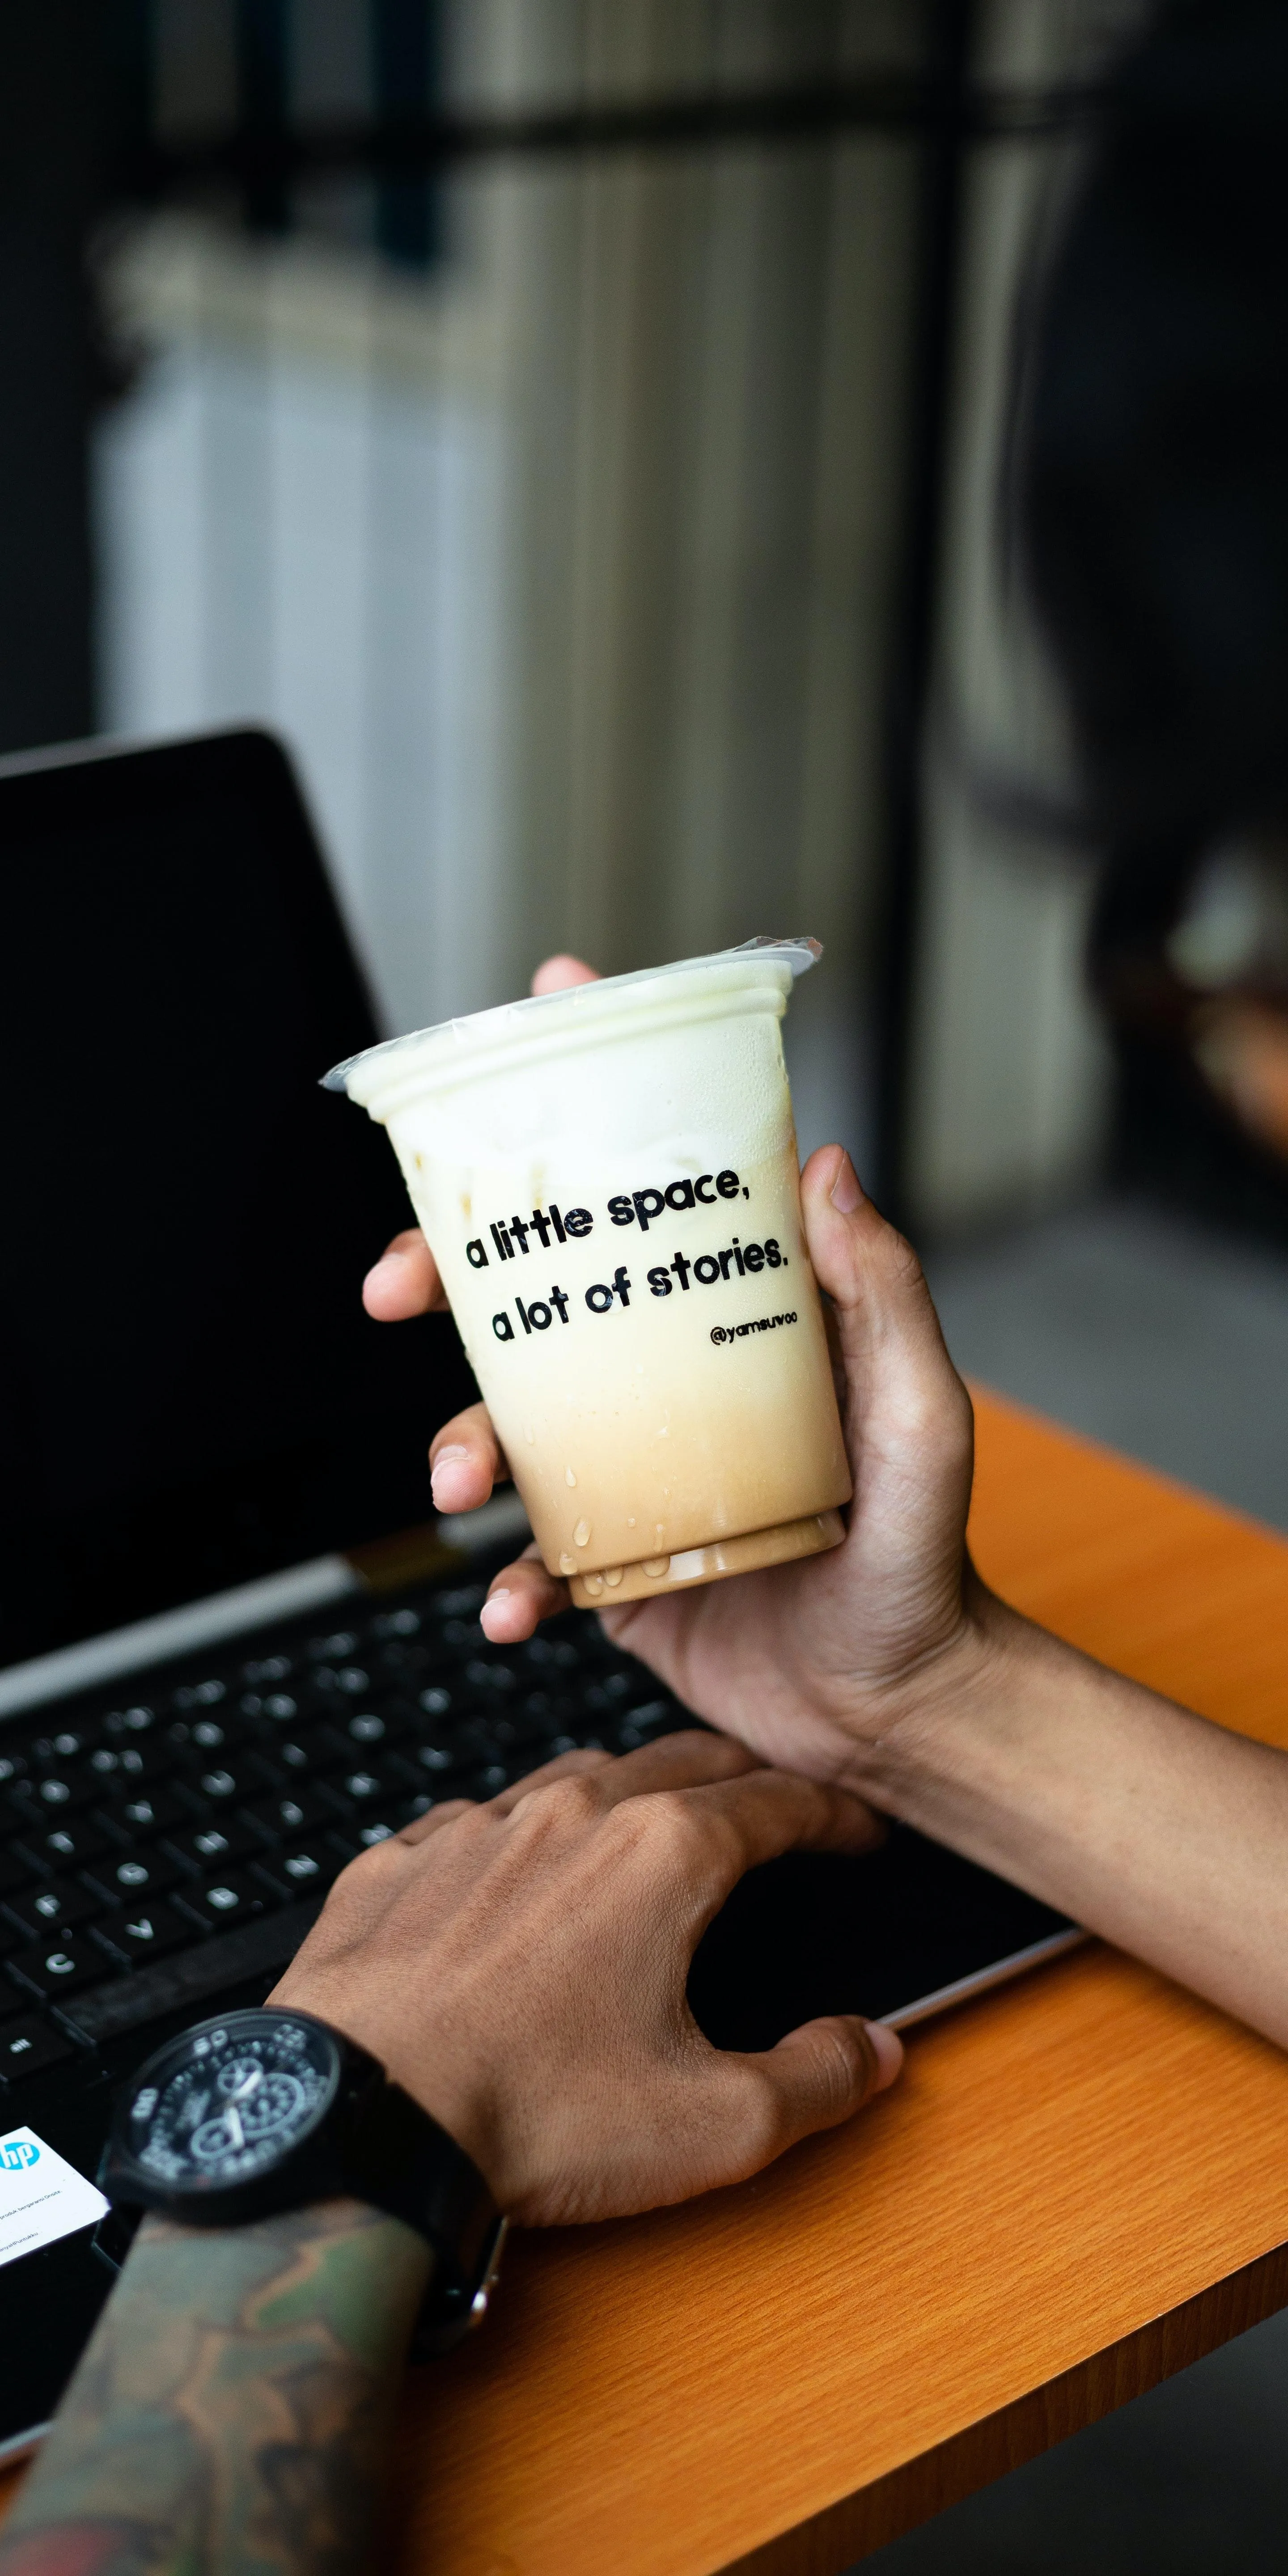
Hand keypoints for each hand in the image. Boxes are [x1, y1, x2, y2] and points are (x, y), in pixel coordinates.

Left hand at [271, 1734, 899, 2222]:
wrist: (358, 2121)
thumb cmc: (531, 2118)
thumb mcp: (715, 2124)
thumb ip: (816, 2080)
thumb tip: (871, 2050)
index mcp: (662, 1854)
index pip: (777, 1801)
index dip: (832, 1812)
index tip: (855, 1827)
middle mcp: (569, 1814)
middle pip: (680, 1759)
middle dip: (738, 1775)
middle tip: (768, 1804)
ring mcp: (472, 1829)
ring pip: (572, 1778)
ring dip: (625, 1793)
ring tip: (647, 1825)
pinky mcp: (395, 1863)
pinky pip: (471, 1823)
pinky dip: (514, 1836)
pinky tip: (515, 1875)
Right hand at [363, 956, 979, 1788]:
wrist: (898, 1703)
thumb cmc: (923, 1551)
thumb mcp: (920, 1413)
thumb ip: (885, 1295)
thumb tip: (829, 1163)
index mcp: (733, 1322)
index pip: (657, 1194)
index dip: (594, 1104)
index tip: (538, 1010)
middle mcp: (669, 1382)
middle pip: (535, 1296)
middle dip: (445, 1274)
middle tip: (395, 1285)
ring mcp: (629, 1471)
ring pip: (503, 1424)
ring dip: (456, 1445)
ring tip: (460, 1485)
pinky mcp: (610, 1567)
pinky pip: (529, 1561)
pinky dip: (506, 1586)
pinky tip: (512, 1609)